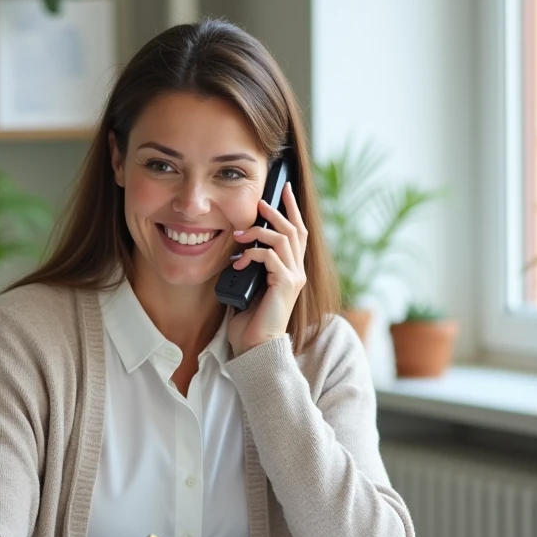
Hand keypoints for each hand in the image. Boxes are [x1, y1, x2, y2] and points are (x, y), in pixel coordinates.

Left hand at [227, 182, 308, 356]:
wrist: (255, 345)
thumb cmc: (250, 320)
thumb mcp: (249, 285)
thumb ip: (251, 266)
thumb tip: (239, 248)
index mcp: (291, 270)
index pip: (298, 233)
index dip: (292, 210)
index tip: (284, 190)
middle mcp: (297, 271)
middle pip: (294, 230)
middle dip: (278, 211)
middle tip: (261, 200)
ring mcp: (293, 277)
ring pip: (283, 239)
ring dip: (260, 231)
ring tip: (240, 234)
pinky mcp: (285, 284)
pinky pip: (270, 257)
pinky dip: (252, 253)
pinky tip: (238, 261)